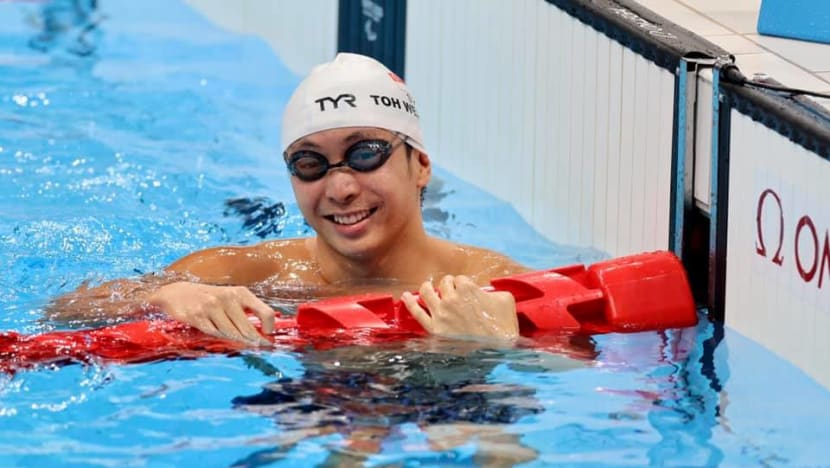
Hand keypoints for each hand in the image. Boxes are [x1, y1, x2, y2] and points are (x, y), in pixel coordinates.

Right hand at [147, 282, 275, 344]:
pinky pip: (213, 333)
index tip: (267, 336)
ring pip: (231, 333)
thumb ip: (246, 310)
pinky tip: (218, 335)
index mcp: (240, 293)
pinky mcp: (197, 316)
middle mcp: (228, 298)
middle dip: (254, 342)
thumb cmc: (210, 298)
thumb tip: (263, 332)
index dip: (269, 327)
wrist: (176, 292)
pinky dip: (218, 337)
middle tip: (259, 349)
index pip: (265, 312)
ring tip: (240, 344)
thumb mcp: (230, 297)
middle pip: (248, 329)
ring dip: (236, 341)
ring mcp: (212, 307)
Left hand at [401, 275, 518, 339]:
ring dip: (428, 288)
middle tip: (452, 293)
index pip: (460, 279)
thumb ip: (493, 290)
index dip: (463, 284)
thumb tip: (487, 291)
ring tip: (429, 290)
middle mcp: (451, 298)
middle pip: (444, 283)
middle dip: (448, 285)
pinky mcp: (434, 328)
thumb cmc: (503, 324)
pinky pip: (416, 312)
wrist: (496, 348)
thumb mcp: (506, 299)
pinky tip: (405, 296)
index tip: (467, 292)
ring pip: (426, 292)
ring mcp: (441, 313)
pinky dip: (410, 303)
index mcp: (468, 288)